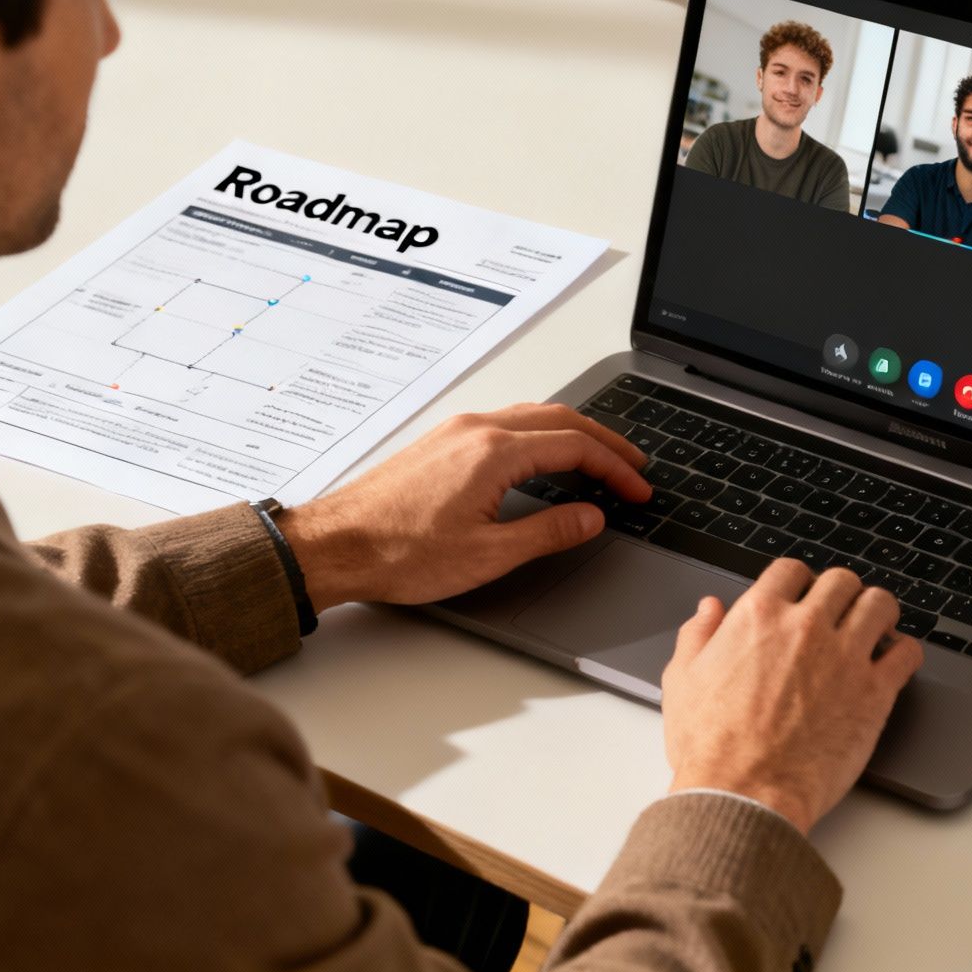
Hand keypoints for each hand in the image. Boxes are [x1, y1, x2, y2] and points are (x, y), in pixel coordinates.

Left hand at [273, 403, 649, 610]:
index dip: (615, 468)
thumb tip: (589, 517)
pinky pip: (505, 423)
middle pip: (560, 419)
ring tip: (598, 459)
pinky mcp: (440, 442)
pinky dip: (540, 434)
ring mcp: (455, 431)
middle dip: (604, 441)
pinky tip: (543, 457)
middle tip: (634, 467)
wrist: (334, 545)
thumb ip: (548, 533)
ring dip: (573, 433)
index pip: (576, 446)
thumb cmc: (397, 552)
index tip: (637, 489)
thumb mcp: (487, 555)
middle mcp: (476, 429)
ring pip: (532, 416)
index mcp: (493, 452)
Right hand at [661, 560, 923, 834]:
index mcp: (759, 616)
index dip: (798, 582)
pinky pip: (907, 653)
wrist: (743, 793)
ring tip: (875, 626)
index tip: (802, 595)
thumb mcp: (683, 680)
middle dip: (840, 594)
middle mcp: (806, 627)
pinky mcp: (875, 693)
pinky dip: (903, 651)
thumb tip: (709, 610)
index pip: (791, 571)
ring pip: (880, 604)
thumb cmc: (712, 746)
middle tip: (840, 612)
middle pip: (841, 581)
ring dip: (878, 612)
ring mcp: (845, 657)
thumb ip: (698, 635)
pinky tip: (893, 660)